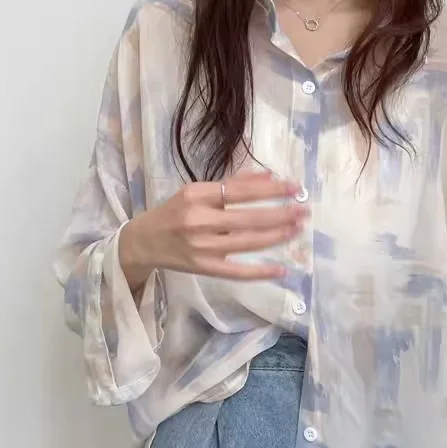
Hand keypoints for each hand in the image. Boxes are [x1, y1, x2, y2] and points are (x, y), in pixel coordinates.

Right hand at [120, 170, 306, 287]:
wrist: (143, 242)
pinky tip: (282, 269)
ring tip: (297, 228)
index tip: (293, 187)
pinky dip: (261, 271)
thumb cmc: (173, 213)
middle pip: (248, 217)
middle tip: (304, 211)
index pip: (239, 191)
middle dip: (280, 213)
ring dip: (277, 236)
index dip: (269, 189)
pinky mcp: (204, 267)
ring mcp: (202, 247)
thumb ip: (230, 184)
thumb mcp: (195, 192)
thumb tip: (268, 175)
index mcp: (196, 195)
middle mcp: (199, 220)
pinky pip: (238, 272)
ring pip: (247, 242)